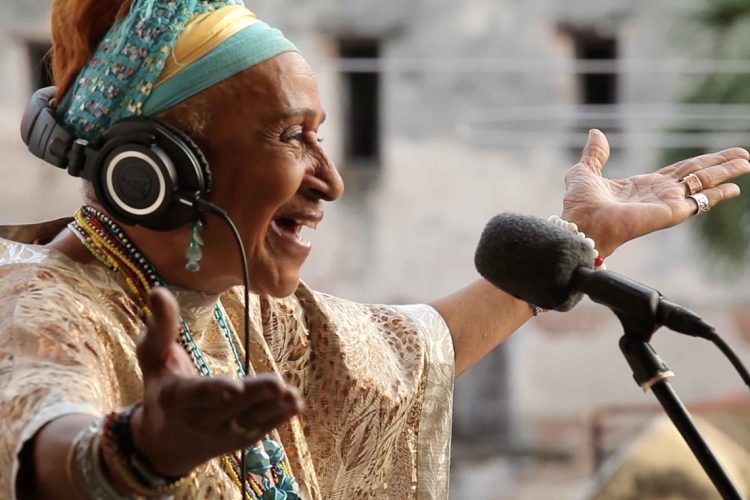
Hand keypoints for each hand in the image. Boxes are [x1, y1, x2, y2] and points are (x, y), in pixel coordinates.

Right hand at [129, 287, 302, 476]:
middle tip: (278, 384)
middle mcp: (200, 419)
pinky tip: (295, 404)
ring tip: (292, 396)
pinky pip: (262, 429)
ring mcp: (223, 433)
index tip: (234, 388)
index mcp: (176, 397)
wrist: (164, 444)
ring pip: (251, 420)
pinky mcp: (241, 440)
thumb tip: (158, 291)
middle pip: (231, 407)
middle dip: (255, 396)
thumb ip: (160, 327)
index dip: (215, 391)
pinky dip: (279, 418)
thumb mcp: (153, 358)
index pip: (198, 394)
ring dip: (273, 409)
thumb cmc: (160, 388)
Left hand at [561, 129, 749, 257]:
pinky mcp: (671, 211)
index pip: (677, 172)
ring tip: (747, 163)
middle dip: (720, 165)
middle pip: (697, 175)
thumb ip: (595, 154)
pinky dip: (717, 193)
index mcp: (642, 186)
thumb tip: (596, 133)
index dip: (698, 163)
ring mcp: (667, 203)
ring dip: (726, 173)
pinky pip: (699, 200)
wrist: (582, 224)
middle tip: (744, 156)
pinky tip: (735, 189)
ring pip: (703, 183)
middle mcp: (659, 195)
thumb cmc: (579, 205)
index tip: (717, 157)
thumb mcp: (584, 171)